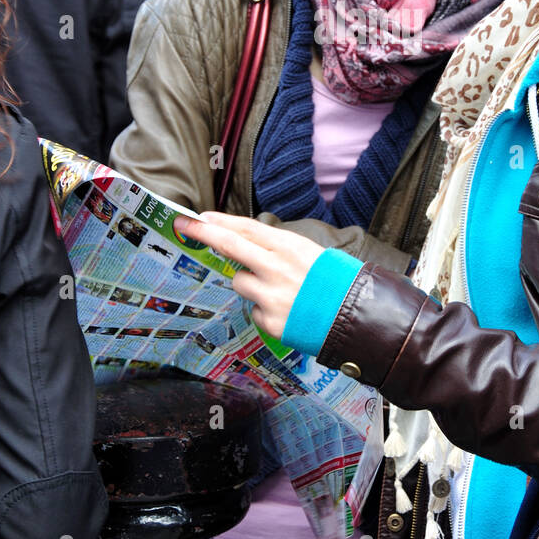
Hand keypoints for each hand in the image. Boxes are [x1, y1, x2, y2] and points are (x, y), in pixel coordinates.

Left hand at [173, 212, 323, 339]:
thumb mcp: (308, 252)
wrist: (354, 317)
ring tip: (277, 290)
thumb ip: (276, 248)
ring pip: (239, 282)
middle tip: (184, 225)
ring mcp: (271, 296)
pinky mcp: (270, 322)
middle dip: (204, 233)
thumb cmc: (333, 280)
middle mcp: (277, 268)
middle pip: (232, 246)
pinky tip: (287, 311)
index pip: (247, 228)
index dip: (221, 221)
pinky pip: (254, 311)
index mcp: (288, 247)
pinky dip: (265, 310)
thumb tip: (245, 242)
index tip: (200, 216)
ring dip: (249, 283)